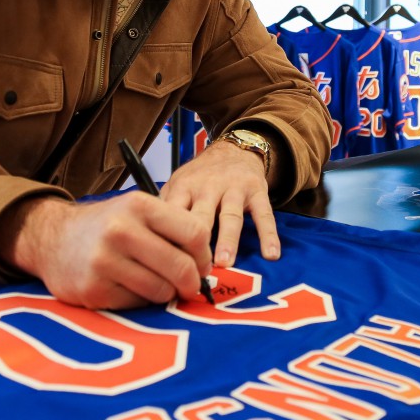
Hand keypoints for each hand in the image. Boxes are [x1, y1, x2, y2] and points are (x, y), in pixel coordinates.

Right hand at [1, 193, 211, 309]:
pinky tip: (127, 288)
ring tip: (154, 284)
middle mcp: (121, 230)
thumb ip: (170, 229)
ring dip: (165, 294)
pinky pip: (136, 305)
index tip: (201, 265)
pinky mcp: (93, 290)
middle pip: (181, 267)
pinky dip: (139, 301)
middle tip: (189, 287)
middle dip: (192, 283)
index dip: (204, 255)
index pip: (195, 233)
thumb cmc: (104, 226)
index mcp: (138, 205)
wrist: (51, 239)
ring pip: (161, 291)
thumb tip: (206, 265)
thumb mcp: (135, 211)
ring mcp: (105, 261)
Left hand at [161, 140, 277, 267]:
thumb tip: (148, 243)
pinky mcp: (257, 190)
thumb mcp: (178, 184)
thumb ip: (165, 209)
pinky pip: (264, 214)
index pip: (172, 215)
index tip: (167, 265)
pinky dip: (268, 235)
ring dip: (228, 240)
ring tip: (226, 263)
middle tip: (194, 270)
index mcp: (184, 188)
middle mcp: (208, 187)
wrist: (234, 149)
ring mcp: (234, 189)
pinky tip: (271, 254)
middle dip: (197, 242)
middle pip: (201, 216)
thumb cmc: (201, 176)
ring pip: (231, 216)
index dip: (169, 239)